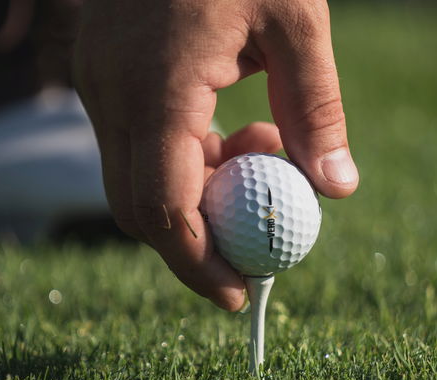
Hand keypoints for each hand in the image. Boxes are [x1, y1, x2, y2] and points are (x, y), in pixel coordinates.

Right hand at [74, 0, 358, 310]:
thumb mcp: (296, 18)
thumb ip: (317, 108)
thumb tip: (337, 188)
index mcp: (157, 88)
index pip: (163, 210)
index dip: (199, 265)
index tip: (242, 294)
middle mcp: (113, 96)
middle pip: (139, 211)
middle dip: (194, 247)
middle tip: (251, 254)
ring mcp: (99, 88)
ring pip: (135, 182)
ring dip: (195, 196)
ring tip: (258, 154)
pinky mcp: (103, 80)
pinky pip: (136, 148)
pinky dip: (180, 163)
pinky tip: (228, 128)